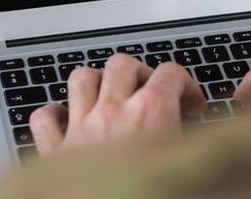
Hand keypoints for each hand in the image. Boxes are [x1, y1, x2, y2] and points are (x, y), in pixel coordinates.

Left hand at [29, 54, 206, 156]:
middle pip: (123, 64)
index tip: (191, 103)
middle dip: (139, 73)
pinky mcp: (55, 150)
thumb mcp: (182, 162)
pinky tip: (67, 123)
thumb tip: (205, 142)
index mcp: (151, 114)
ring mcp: (80, 127)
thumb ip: (191, 145)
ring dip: (96, 83)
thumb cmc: (149, 194)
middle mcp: (113, 112)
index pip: (172, 72)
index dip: (186, 84)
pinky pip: (45, 117)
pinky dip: (55, 115)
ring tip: (109, 97)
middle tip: (150, 93)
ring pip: (81, 77)